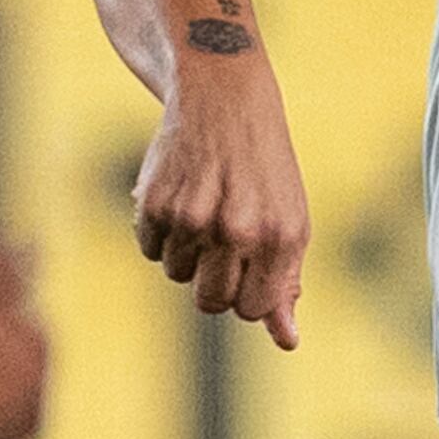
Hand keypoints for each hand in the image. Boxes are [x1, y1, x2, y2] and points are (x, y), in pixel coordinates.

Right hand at [131, 68, 310, 348]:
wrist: (224, 97)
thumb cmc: (265, 168)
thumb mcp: (289, 221)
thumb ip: (286, 283)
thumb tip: (287, 341)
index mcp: (278, 238)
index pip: (252, 310)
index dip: (247, 294)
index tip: (247, 268)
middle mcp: (235, 230)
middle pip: (210, 302)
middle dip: (214, 282)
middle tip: (221, 244)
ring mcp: (192, 217)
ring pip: (177, 275)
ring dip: (186, 253)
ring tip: (203, 210)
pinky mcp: (155, 203)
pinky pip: (149, 248)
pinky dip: (160, 232)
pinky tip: (179, 197)